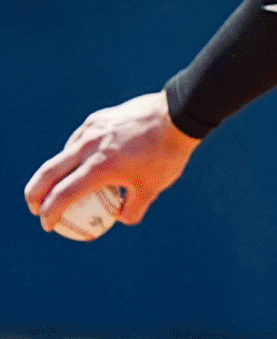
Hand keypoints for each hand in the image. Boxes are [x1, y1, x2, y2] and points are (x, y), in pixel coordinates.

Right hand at [24, 91, 199, 230]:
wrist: (179, 113)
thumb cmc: (167, 153)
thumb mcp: (154, 187)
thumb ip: (134, 208)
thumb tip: (121, 219)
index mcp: (100, 167)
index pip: (62, 196)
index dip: (50, 214)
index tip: (48, 225)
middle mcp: (89, 146)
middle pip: (48, 173)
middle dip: (35, 194)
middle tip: (35, 207)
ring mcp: (91, 129)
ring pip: (63, 155)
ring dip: (55, 173)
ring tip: (59, 185)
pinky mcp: (98, 118)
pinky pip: (78, 140)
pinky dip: (74, 155)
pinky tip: (82, 161)